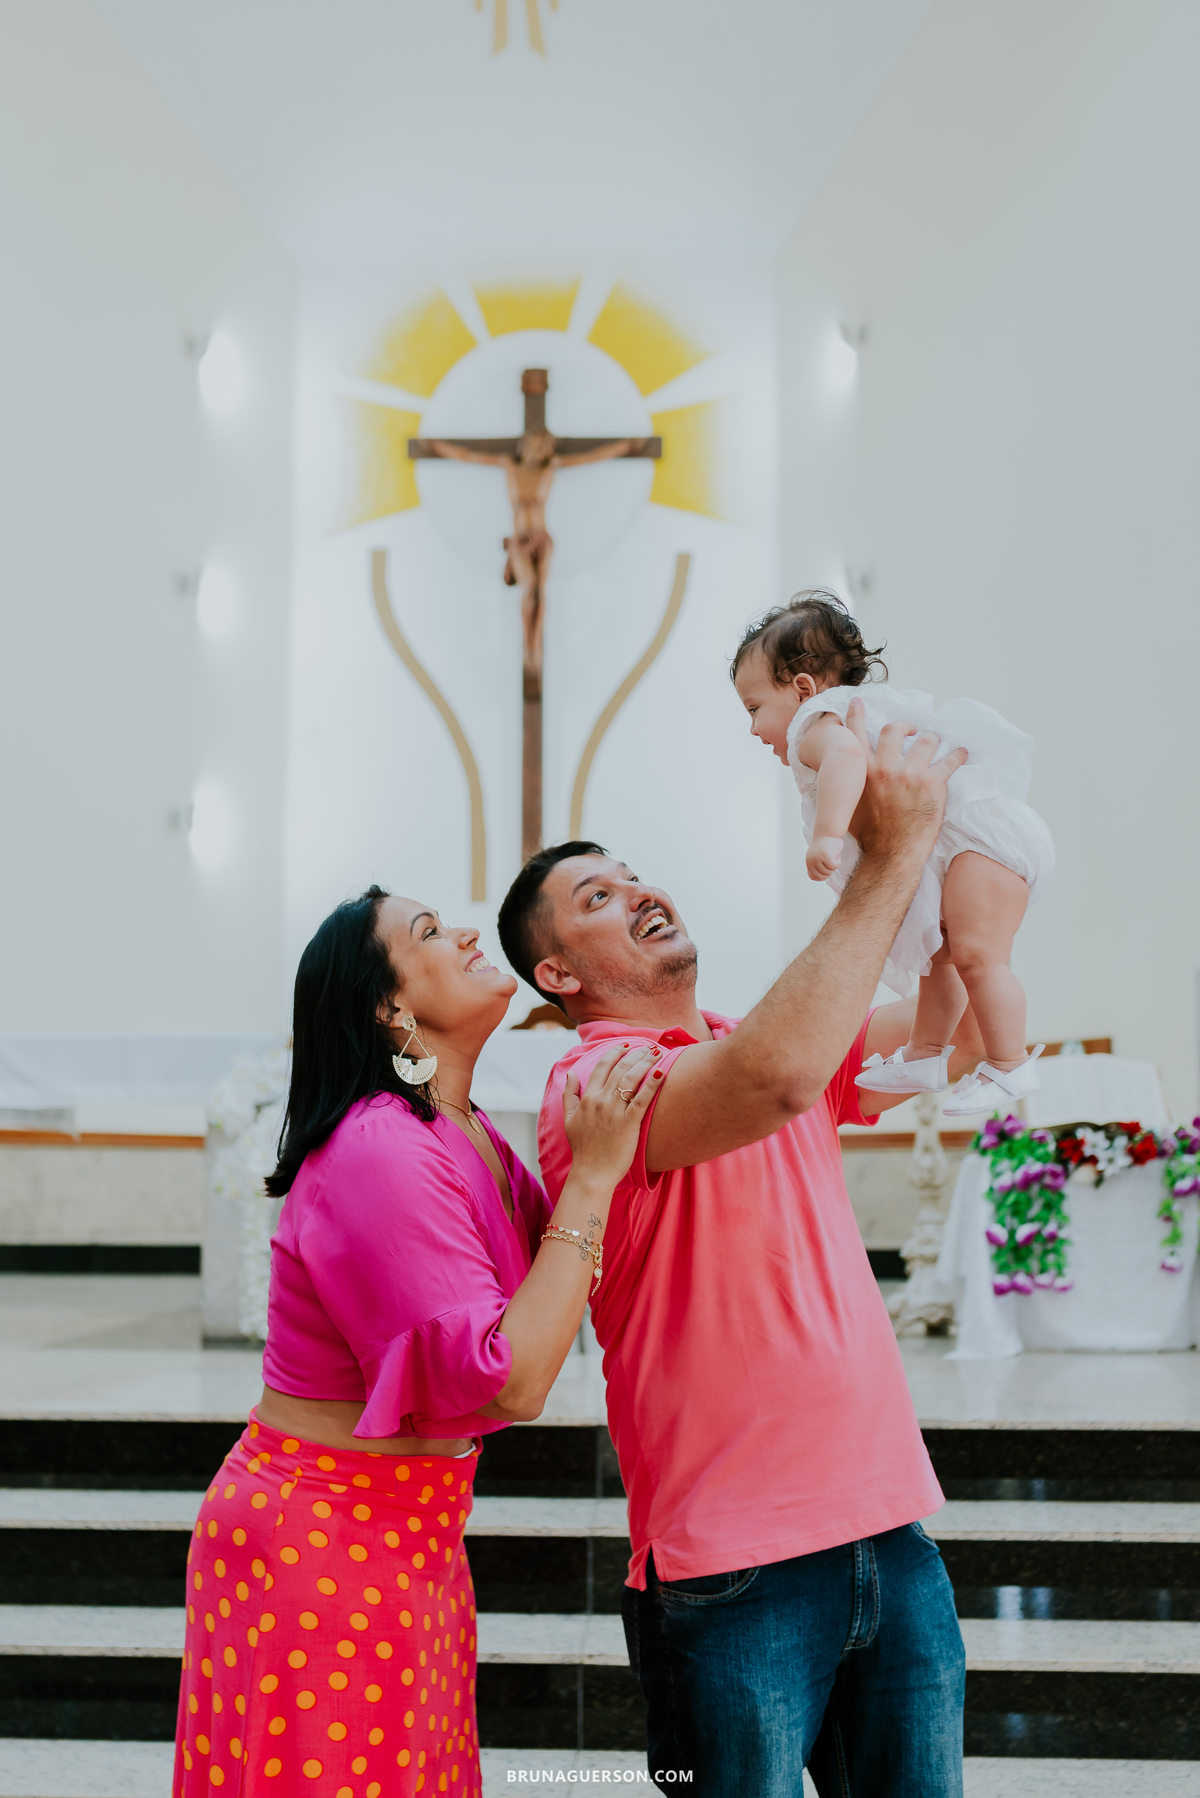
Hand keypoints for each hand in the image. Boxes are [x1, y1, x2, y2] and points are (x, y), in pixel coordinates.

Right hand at [563, 1043, 660, 1185]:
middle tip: (648, 1046)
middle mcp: (601, 1101)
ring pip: (632, 1079)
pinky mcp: (629, 1123)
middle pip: (620, 1069)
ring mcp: (615, 1111)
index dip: (615, 1053)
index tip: (626, 1045)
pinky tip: (661, 1073)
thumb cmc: (582, 1148)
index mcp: (588, 1098)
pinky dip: (652, 1084)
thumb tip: (570, 1073)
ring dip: (645, 1062)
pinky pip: (642, 1099)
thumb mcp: (569, 1118)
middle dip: (636, 1054)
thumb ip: (569, 1094)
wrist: (592, 1173)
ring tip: (657, 1053)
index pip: (602, 1067)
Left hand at [807, 837, 842, 880]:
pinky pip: (834, 866)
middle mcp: (811, 860)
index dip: (822, 877)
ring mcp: (818, 858)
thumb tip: (820, 878)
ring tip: (833, 856)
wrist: (828, 831)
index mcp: (808, 861)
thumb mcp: (818, 856)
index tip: (828, 872)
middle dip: (829, 871)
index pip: (813, 877)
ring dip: (834, 865)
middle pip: (822, 875)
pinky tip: (837, 855)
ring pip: (829, 871)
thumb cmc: (826, 844)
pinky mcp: (826, 856)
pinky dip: (838, 862)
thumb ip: (818, 866)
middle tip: (832, 862)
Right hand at [845, 699, 966, 865]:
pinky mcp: (933, 783)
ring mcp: (910, 773)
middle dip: (904, 726)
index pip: (856, 733)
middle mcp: (885, 766)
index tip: (858, 702)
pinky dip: (958, 756)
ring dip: (931, 739)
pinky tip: (962, 753)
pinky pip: (950, 761)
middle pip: (895, 730)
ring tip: (935, 742)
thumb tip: (841, 782)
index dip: (856, 714)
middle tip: (911, 729)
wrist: (890, 856)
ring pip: (925, 741)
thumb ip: (847, 787)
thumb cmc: (869, 836)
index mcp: (861, 770)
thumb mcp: (846, 807)